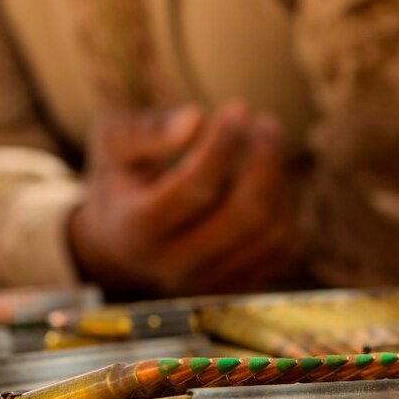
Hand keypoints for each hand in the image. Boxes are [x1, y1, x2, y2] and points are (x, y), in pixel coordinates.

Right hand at [68, 103, 296, 295]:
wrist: (121, 244)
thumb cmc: (120, 179)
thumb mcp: (112, 142)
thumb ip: (147, 130)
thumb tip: (196, 119)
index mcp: (137, 229)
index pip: (195, 189)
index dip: (223, 146)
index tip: (238, 109)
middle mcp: (176, 266)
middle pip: (244, 215)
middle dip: (264, 161)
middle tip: (265, 123)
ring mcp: (211, 284)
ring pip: (271, 233)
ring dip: (280, 180)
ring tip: (268, 141)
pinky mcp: (238, 289)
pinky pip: (283, 249)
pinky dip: (286, 207)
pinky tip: (271, 177)